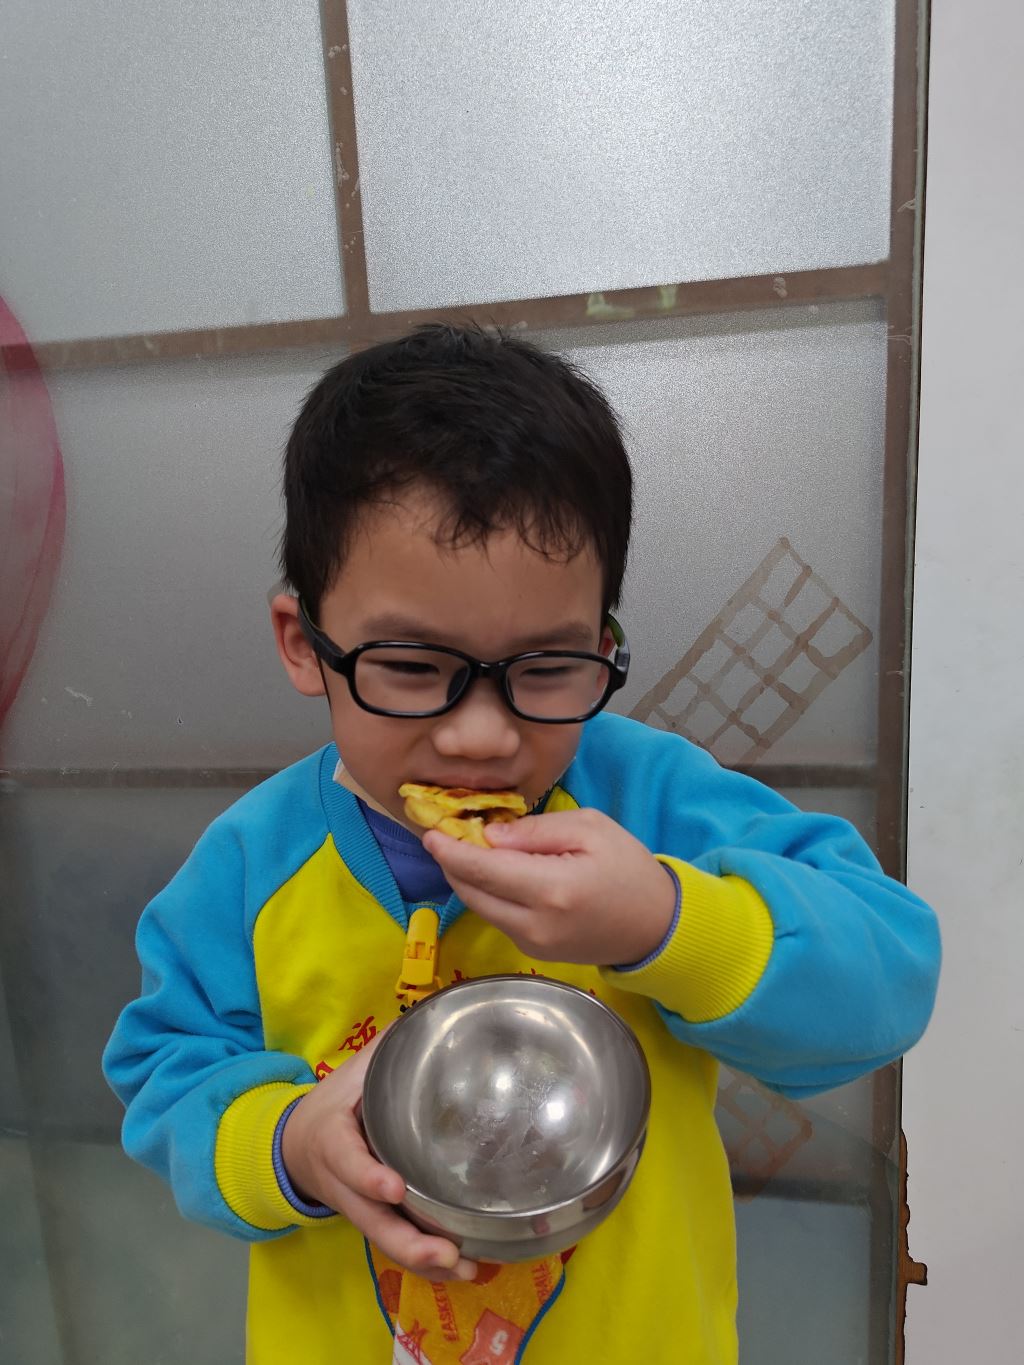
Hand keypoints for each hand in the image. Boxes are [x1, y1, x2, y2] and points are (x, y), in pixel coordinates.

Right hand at [281, 1035, 476, 1281]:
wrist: (293, 1147)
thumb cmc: (332, 1105)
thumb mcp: (350, 1074)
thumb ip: (386, 1052)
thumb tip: (431, 1014)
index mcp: (335, 1142)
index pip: (349, 1162)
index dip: (369, 1177)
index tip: (394, 1186)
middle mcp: (345, 1185)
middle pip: (373, 1221)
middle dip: (409, 1242)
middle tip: (447, 1252)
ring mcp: (358, 1210)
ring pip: (387, 1243)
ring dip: (425, 1262)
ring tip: (467, 1270)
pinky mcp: (374, 1223)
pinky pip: (397, 1248)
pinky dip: (428, 1266)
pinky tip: (463, 1271)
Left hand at [423, 809, 676, 965]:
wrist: (656, 925)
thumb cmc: (628, 868)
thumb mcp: (590, 829)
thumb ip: (536, 831)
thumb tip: (490, 836)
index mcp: (551, 888)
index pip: (484, 869)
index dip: (450, 851)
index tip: (430, 833)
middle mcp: (535, 923)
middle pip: (473, 893)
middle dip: (452, 864)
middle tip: (442, 837)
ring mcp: (533, 944)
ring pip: (481, 908)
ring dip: (467, 881)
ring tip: (464, 852)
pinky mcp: (534, 953)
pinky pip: (499, 919)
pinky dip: (487, 895)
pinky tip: (493, 874)